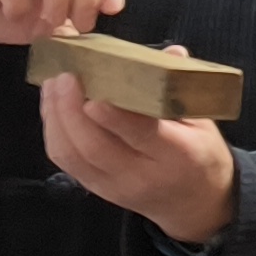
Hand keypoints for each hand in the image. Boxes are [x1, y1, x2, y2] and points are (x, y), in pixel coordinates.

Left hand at [40, 48, 237, 248]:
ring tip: (52, 84)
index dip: (113, 115)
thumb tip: (171, 52)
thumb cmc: (200, 155)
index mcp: (177, 155)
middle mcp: (141, 175)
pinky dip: (53, 129)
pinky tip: (53, 104)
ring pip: (72, 155)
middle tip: (64, 75)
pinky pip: (65, 160)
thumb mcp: (203, 121)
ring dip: (55, 117)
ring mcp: (114, 186)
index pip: (141, 135)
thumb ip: (181, 89)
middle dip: (71, 110)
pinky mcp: (95, 189)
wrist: (193, 204)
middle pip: (95, 147)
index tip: (94, 92)